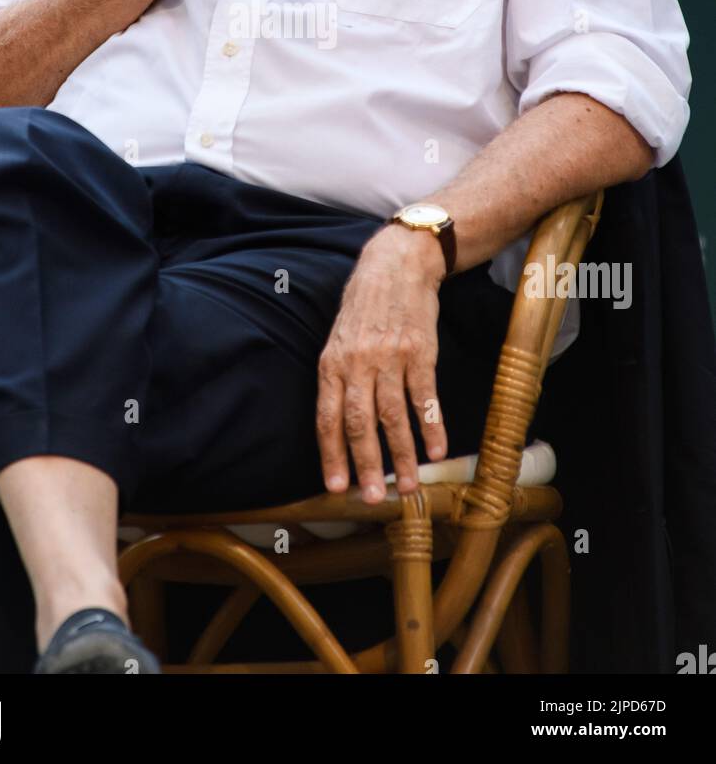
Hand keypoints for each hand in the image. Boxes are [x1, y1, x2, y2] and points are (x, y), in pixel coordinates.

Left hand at [316, 226, 447, 503]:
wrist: (397, 265)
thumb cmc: (365, 305)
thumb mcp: (339, 337)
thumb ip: (338, 377)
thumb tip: (337, 426)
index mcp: (332, 362)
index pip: (327, 418)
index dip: (331, 455)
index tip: (335, 487)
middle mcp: (358, 363)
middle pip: (359, 423)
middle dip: (365, 466)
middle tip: (370, 499)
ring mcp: (390, 358)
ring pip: (394, 417)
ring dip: (402, 456)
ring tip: (408, 486)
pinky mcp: (421, 352)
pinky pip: (425, 398)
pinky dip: (432, 428)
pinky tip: (437, 452)